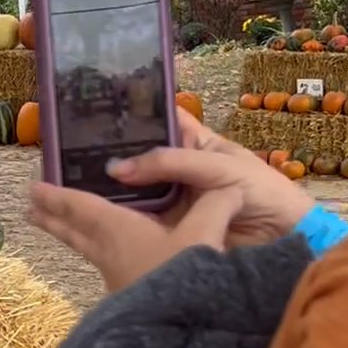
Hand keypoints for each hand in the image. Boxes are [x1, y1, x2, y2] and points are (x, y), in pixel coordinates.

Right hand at [27, 107, 314, 292]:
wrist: (284, 242)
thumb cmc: (263, 194)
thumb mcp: (219, 167)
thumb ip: (170, 163)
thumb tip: (116, 168)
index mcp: (193, 143)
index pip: (157, 120)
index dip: (131, 112)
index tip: (94, 105)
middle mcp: (174, 169)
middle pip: (134, 157)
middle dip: (104, 153)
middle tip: (65, 148)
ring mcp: (167, 200)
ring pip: (128, 190)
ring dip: (101, 187)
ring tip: (63, 179)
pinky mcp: (164, 230)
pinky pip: (133, 220)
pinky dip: (111, 218)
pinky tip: (82, 212)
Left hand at [30, 178, 245, 292]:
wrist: (180, 334)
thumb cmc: (184, 278)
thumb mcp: (205, 235)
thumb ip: (215, 206)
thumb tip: (231, 189)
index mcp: (117, 231)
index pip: (79, 208)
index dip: (57, 196)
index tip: (33, 188)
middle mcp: (108, 254)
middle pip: (73, 231)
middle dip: (52, 217)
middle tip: (31, 206)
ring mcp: (115, 277)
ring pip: (86, 249)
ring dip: (71, 234)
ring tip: (57, 224)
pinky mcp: (127, 296)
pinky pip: (105, 263)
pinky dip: (98, 250)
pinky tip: (109, 254)